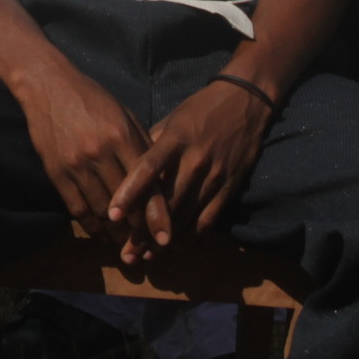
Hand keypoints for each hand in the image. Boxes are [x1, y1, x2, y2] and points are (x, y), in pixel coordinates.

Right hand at [15, 57, 163, 258]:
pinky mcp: (57, 172)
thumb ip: (143, 147)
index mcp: (123, 137)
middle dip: (138, 231)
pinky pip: (77, 208)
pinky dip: (92, 226)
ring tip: (126, 247)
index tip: (167, 239)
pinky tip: (102, 234)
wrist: (47, 85)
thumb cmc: (92, 99)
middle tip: (148, 249)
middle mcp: (100, 153)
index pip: (147, 186)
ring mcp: (76, 164)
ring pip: (102, 211)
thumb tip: (161, 181)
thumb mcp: (125, 115)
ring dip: (115, 234)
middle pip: (126, 204)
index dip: (158, 216)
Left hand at [107, 78, 272, 256]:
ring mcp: (214, 176)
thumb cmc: (200, 109)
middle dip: (144, 232)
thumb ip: (150, 145)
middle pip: (165, 203)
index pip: (147, 169)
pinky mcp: (230, 187)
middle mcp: (194, 160)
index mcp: (175, 139)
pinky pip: (208, 219)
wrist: (246, 101)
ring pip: (186, 217)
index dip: (129, 194)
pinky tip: (176, 246)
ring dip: (165, 241)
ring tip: (146, 257)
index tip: (112, 214)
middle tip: (126, 253)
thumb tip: (126, 169)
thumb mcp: (171, 120)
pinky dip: (191, 236)